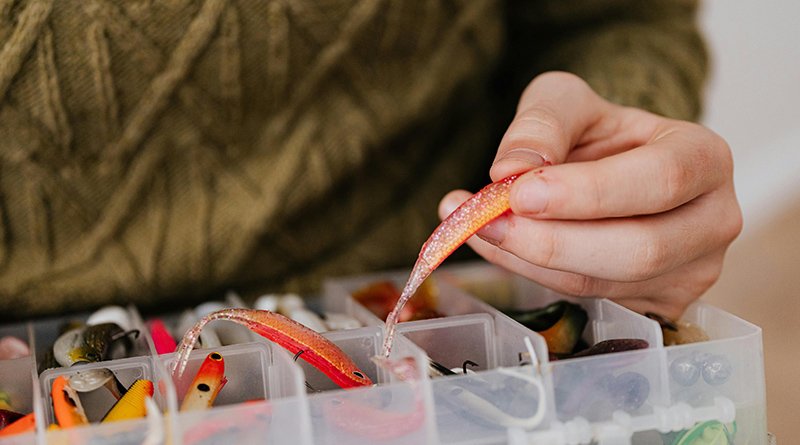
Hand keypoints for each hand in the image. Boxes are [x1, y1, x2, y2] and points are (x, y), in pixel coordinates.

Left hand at [439, 72, 741, 318]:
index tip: (521, 192)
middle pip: (639, 249)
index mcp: (705, 158)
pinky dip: (530, 274)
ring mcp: (690, 272)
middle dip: (551, 241)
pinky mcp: (656, 305)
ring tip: (476, 224)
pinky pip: (585, 299)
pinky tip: (498, 245)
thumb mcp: (566, 102)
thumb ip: (540, 124)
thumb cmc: (597, 133)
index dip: (589, 193)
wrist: (609, 168)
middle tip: (484, 220)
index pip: (660, 181)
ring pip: (604, 284)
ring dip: (528, 259)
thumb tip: (510, 171)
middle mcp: (712, 221)